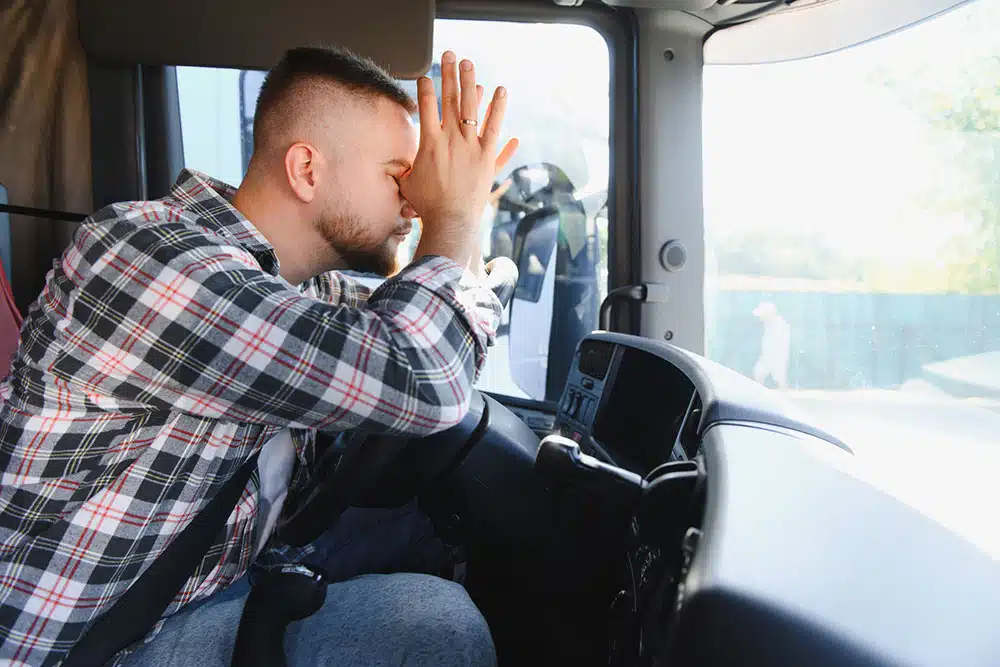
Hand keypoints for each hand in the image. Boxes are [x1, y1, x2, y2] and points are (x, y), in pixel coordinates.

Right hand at [401, 51, 517, 271]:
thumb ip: (401, 170)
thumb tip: (390, 168)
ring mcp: (470, 146)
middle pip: (449, 99)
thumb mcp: (407, 185)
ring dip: (470, 82)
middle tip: (449, 54)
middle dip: (449, 74)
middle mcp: (450, 139)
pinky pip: (494, 126)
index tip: (425, 75)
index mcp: (428, 143)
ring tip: (469, 64)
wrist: (451, 220)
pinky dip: (497, 108)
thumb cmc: (427, 206)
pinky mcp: (486, 155)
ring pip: (471, 107)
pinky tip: (500, 90)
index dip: (424, 89)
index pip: (426, 107)